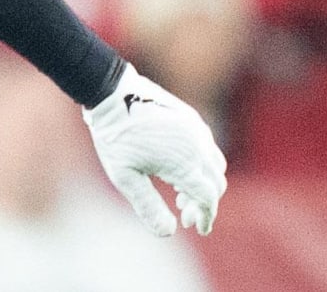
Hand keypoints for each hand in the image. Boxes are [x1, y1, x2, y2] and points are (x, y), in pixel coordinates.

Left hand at [83, 63, 227, 236]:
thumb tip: (169, 232)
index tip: (199, 229)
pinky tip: (178, 170)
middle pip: (215, 183)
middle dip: (204, 203)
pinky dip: (201, 164)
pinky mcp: (191, 118)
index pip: (208, 198)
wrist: (111, 93)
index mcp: (184, 163)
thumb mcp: (125, 177)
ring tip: (180, 194)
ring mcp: (196, 129)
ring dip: (204, 183)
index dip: (206, 216)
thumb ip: (148, 207)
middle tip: (184, 215)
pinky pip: (207, 146)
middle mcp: (197, 145)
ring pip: (215, 164)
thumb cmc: (114, 137)